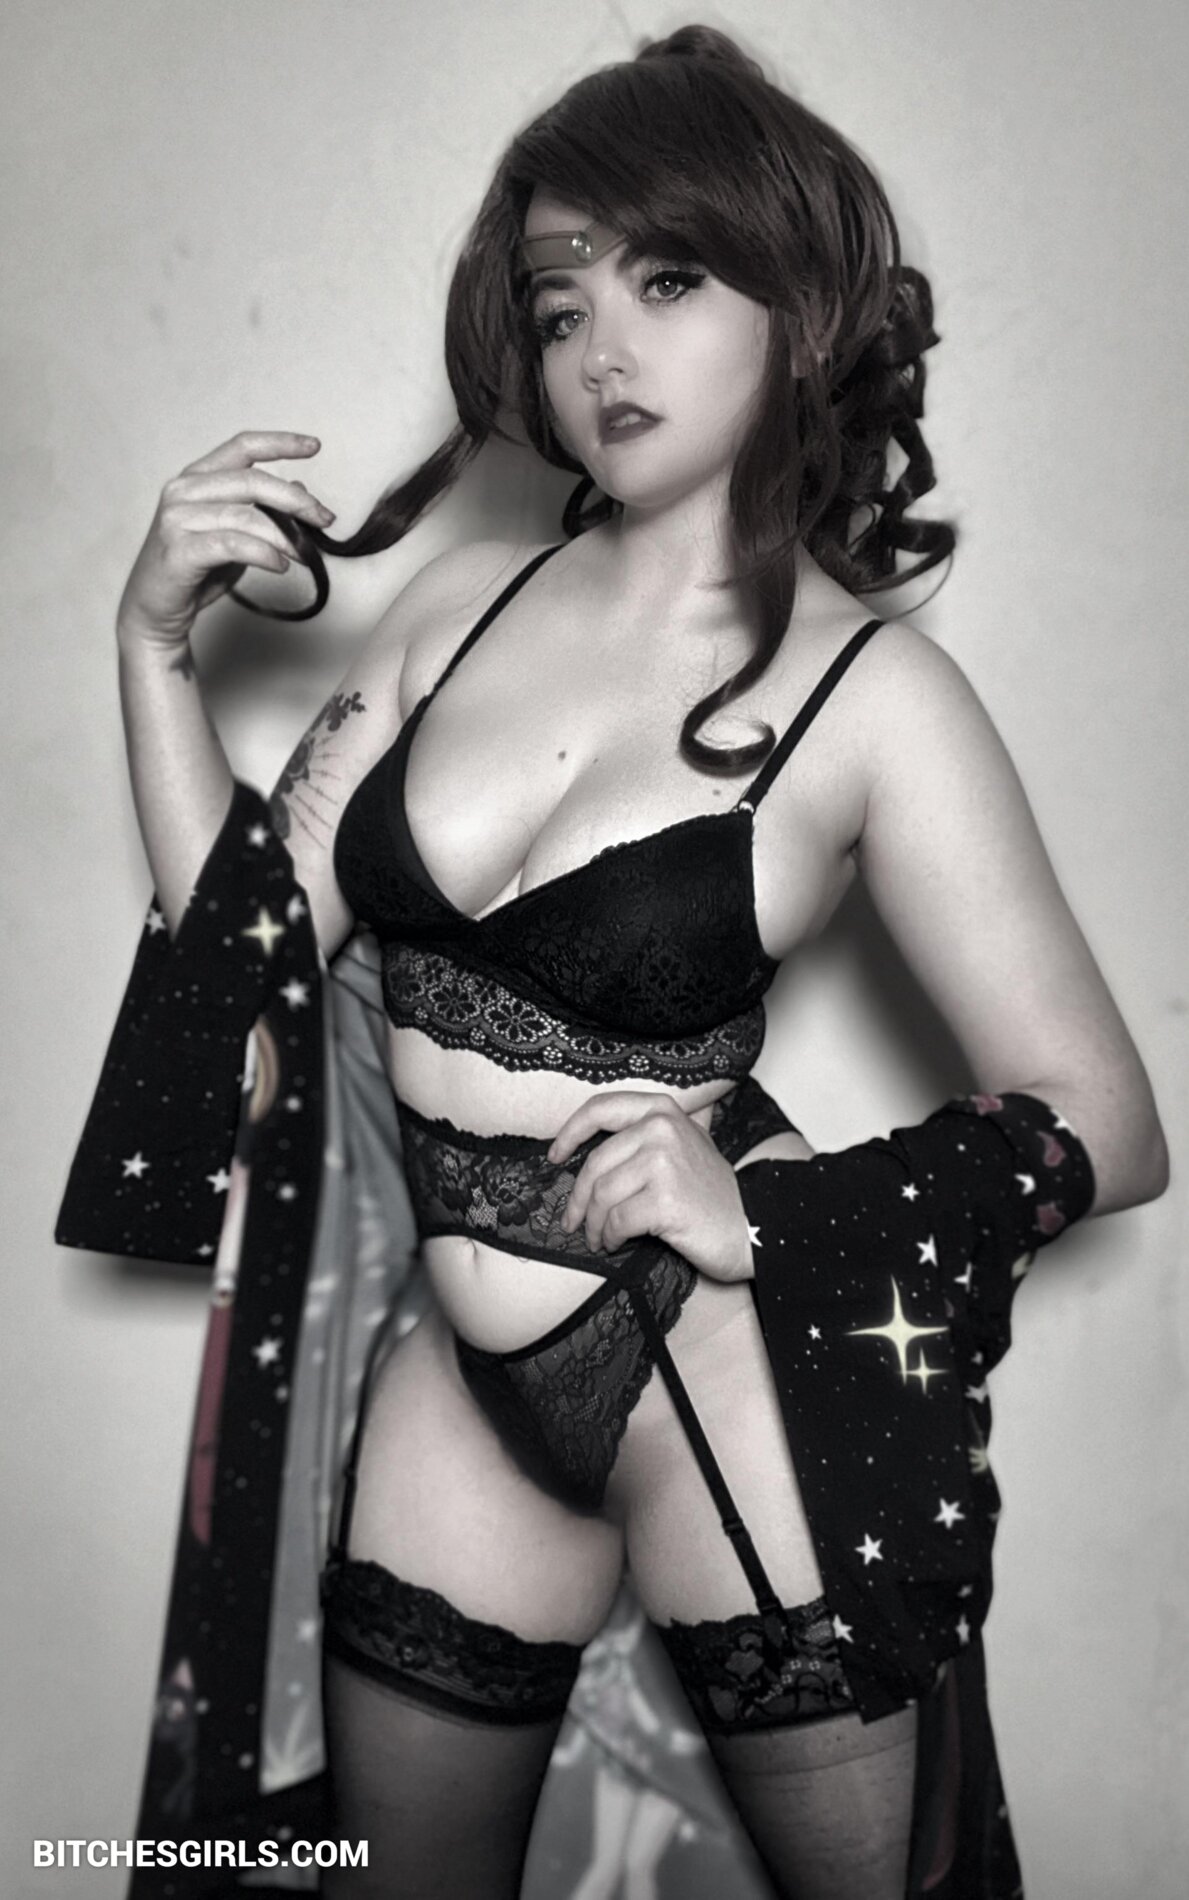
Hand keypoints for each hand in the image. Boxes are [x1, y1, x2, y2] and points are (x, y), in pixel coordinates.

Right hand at [116, 430, 335, 650]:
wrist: (155, 610)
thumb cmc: (196, 570)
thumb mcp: (235, 533)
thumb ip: (260, 509)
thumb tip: (300, 490)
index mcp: (196, 478)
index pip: (242, 447)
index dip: (280, 443)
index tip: (315, 445)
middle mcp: (183, 490)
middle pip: (252, 481)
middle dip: (296, 501)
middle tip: (324, 519)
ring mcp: (177, 518)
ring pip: (246, 516)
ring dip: (284, 537)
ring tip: (302, 555)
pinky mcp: (178, 550)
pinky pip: (232, 545)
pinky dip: (264, 554)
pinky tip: (280, 565)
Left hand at [548, 1092, 755, 1281]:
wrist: (753, 1226)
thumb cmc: (711, 1193)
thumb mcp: (685, 1144)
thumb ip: (646, 1133)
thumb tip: (586, 1141)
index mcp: (662, 1111)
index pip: (600, 1109)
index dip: (569, 1133)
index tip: (555, 1156)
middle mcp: (662, 1129)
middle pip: (595, 1164)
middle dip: (578, 1199)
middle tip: (573, 1222)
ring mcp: (664, 1163)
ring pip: (602, 1195)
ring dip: (593, 1224)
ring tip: (599, 1238)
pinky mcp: (665, 1200)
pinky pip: (616, 1220)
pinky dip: (610, 1237)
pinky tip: (616, 1243)